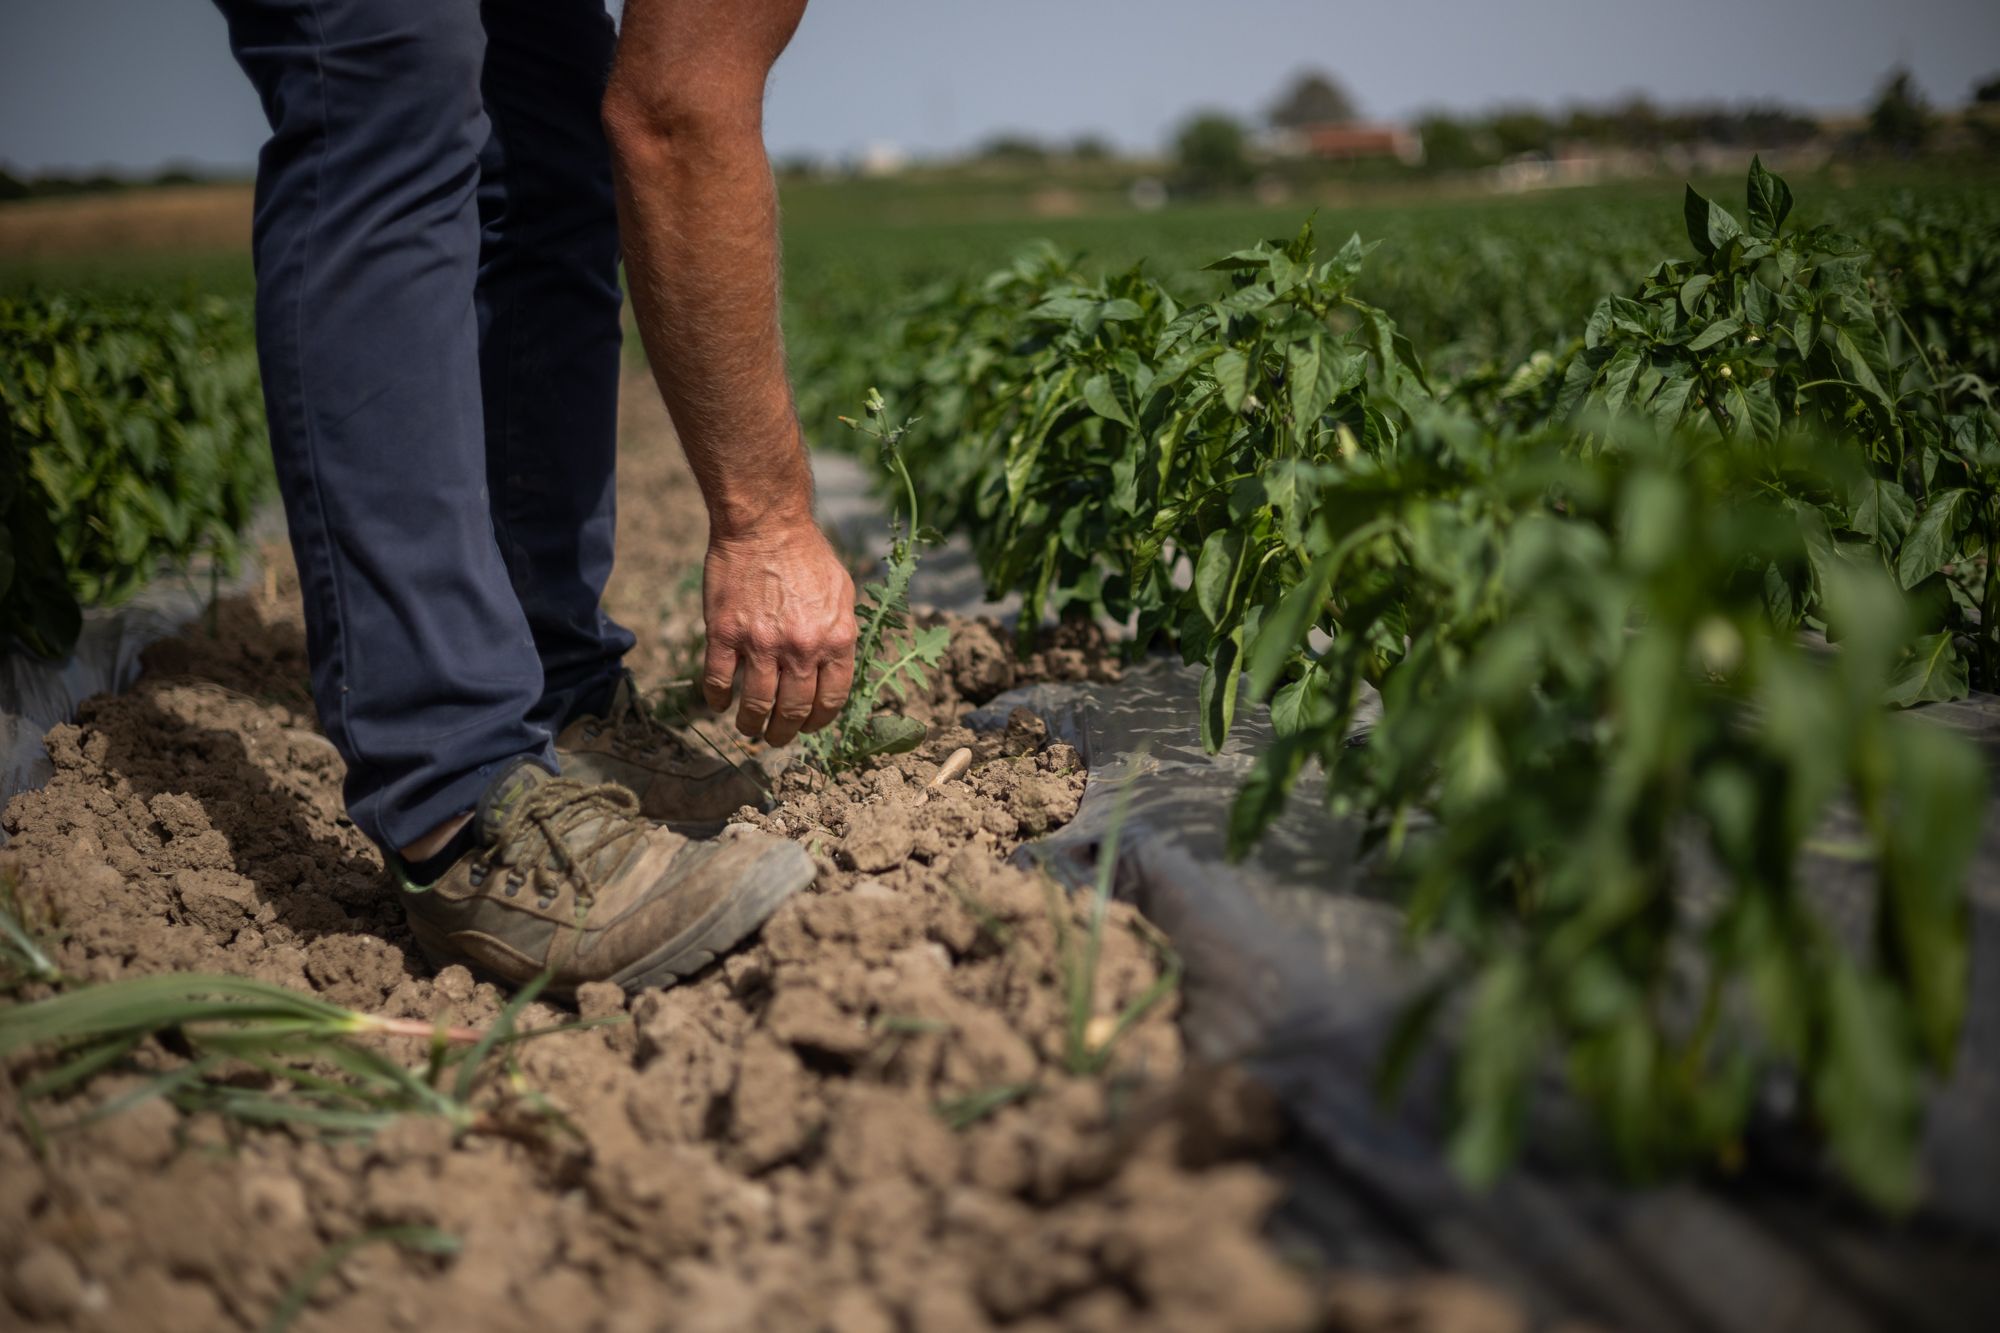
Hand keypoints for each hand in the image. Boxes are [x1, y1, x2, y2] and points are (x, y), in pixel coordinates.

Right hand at [702, 520, 857, 744]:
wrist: (765, 523)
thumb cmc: (806, 553)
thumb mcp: (843, 591)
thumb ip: (842, 631)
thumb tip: (838, 665)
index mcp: (836, 640)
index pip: (831, 699)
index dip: (818, 720)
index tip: (808, 725)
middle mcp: (802, 648)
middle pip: (794, 710)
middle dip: (786, 732)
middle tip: (777, 737)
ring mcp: (762, 644)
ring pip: (757, 705)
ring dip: (752, 725)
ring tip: (749, 729)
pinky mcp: (726, 635)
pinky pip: (719, 681)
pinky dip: (718, 700)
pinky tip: (720, 704)